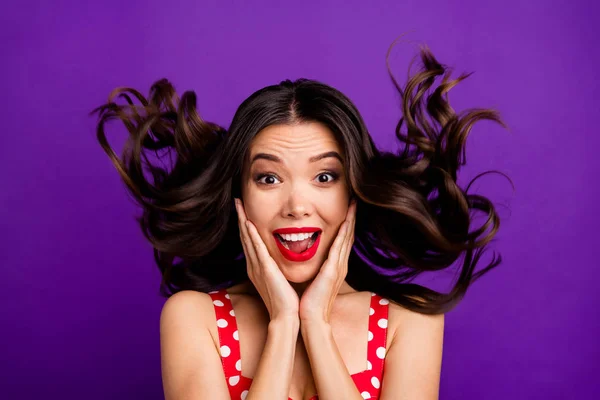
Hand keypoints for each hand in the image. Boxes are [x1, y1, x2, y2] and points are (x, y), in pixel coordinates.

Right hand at [234, 198, 299, 321]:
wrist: (286, 316)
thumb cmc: (286, 300)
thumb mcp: (278, 279)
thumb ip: (276, 268)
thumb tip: (279, 258)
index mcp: (257, 267)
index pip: (250, 241)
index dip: (245, 225)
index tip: (243, 210)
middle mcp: (254, 265)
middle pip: (244, 237)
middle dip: (240, 218)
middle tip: (237, 201)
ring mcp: (257, 267)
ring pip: (248, 239)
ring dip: (242, 221)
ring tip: (239, 205)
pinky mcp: (265, 269)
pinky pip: (256, 248)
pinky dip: (251, 235)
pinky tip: (248, 223)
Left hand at [299, 200, 356, 323]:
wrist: (310, 318)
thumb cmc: (309, 301)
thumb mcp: (315, 279)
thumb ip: (315, 267)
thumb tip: (310, 257)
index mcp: (335, 266)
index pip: (343, 240)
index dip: (347, 223)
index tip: (348, 208)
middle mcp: (340, 264)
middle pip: (349, 235)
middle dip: (352, 217)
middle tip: (355, 200)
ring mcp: (338, 267)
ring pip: (347, 238)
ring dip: (351, 220)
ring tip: (354, 205)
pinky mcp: (333, 270)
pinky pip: (339, 247)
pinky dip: (344, 233)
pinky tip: (346, 221)